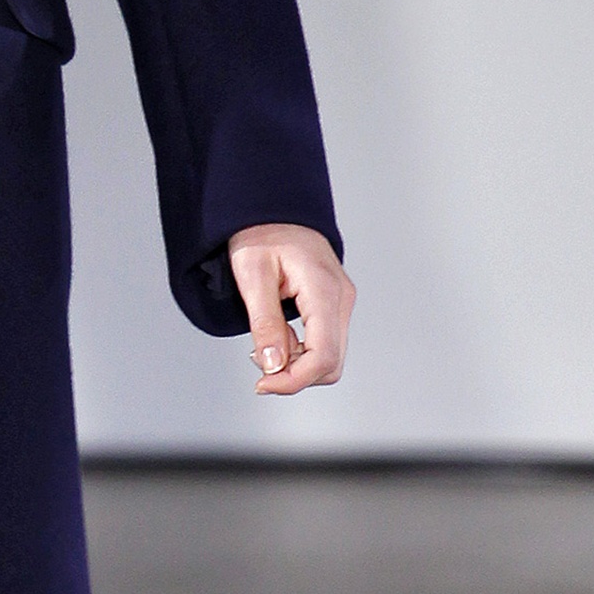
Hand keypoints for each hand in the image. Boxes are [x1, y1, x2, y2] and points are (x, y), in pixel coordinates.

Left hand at [226, 224, 353, 397]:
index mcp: (324, 291)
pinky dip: (300, 352)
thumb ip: (265, 323)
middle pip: (330, 364)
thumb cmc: (260, 233)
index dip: (293, 380)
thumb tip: (272, 366)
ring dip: (296, 364)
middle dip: (294, 375)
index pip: (323, 356)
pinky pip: (324, 343)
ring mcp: (341, 303)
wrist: (273, 210)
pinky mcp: (333, 306)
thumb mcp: (252, 275)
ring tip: (266, 344)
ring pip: (329, 358)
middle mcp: (341, 300)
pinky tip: (278, 337)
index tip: (262, 384)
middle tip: (259, 362)